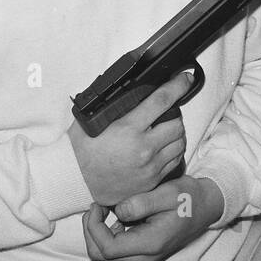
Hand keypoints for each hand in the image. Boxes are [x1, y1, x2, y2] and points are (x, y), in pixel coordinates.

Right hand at [67, 72, 189, 206]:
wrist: (75, 182)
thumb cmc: (80, 150)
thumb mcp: (91, 120)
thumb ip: (113, 105)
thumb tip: (130, 90)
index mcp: (127, 129)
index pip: (161, 101)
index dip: (177, 86)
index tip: (185, 78)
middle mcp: (143, 148)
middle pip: (177, 123)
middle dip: (174, 113)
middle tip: (165, 112)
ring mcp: (150, 167)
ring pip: (180, 143)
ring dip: (175, 133)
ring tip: (164, 129)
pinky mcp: (152, 181)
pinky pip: (174, 162)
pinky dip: (172, 151)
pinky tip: (162, 147)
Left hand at [83, 175, 223, 260]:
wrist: (206, 206)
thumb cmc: (187, 197)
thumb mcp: (166, 193)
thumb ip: (140, 203)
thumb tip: (117, 212)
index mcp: (150, 244)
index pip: (107, 248)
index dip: (94, 227)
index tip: (97, 204)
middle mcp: (145, 258)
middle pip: (101, 256)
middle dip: (91, 231)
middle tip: (96, 206)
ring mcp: (144, 259)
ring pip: (105, 257)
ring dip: (97, 234)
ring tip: (103, 209)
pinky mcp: (143, 254)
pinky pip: (115, 252)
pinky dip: (106, 236)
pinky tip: (113, 216)